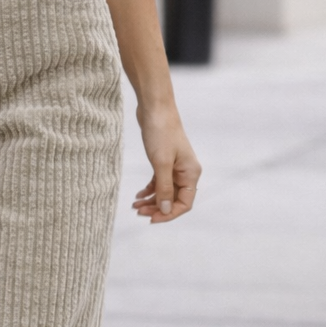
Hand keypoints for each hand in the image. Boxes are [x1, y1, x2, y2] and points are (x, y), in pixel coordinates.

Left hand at [132, 103, 200, 223]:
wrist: (154, 107)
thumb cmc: (160, 132)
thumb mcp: (161, 163)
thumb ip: (164, 188)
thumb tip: (166, 210)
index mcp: (191, 173)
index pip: (184, 204)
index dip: (169, 214)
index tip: (151, 219)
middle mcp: (186, 172)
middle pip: (174, 199)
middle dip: (157, 208)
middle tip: (138, 212)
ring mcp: (176, 166)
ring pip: (165, 191)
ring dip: (151, 200)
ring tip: (135, 206)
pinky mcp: (165, 161)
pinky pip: (159, 182)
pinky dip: (149, 190)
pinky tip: (138, 195)